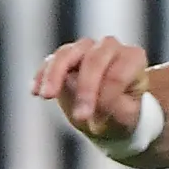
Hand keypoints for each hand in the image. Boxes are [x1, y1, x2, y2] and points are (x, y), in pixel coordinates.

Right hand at [31, 37, 152, 143]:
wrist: (109, 117)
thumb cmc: (121, 115)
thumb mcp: (125, 117)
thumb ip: (114, 106)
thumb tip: (96, 98)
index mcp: (133, 58)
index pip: (118, 73)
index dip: (107, 96)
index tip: (100, 121)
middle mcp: (110, 47)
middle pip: (95, 58)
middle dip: (85, 88)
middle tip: (80, 117)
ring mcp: (86, 48)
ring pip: (68, 52)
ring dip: (55, 74)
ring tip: (46, 96)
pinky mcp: (66, 57)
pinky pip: (51, 60)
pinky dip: (42, 75)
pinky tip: (35, 92)